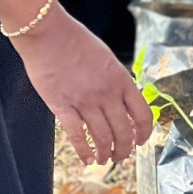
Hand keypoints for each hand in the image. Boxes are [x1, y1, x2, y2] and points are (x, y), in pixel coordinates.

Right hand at [13, 3, 154, 165]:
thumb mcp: (106, 58)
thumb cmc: (75, 41)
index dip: (144, 133)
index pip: (142, 114)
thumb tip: (122, 100)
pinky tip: (86, 159)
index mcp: (121, 79)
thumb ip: (116, 80)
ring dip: (105, 153)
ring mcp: (85, 101)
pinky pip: (77, 136)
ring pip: (102, 138)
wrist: (48, 33)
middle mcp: (107, 93)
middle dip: (124, 149)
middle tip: (120, 156)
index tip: (141, 140)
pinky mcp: (62, 106)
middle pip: (123, 132)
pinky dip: (84, 151)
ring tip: (104, 159)